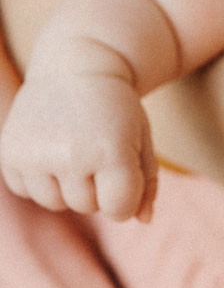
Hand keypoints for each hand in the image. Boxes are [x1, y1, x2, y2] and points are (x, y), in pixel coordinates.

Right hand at [0, 67, 156, 218]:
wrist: (75, 66)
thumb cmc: (116, 107)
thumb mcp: (141, 138)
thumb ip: (147, 183)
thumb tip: (144, 221)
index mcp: (111, 151)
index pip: (119, 209)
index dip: (124, 196)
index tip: (123, 169)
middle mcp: (71, 155)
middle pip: (87, 207)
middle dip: (96, 186)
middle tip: (96, 146)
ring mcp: (36, 156)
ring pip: (56, 203)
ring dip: (66, 184)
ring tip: (73, 147)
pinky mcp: (10, 154)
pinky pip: (27, 190)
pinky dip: (38, 177)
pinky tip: (50, 146)